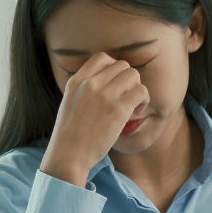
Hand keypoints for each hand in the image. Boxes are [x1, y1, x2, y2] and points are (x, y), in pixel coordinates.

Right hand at [40, 52, 149, 187]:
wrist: (68, 155)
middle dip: (128, 80)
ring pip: (133, 75)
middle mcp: (91, 83)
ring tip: (132, 105)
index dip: (113, 68)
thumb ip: (84, 90)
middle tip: (126, 98)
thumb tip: (105, 84)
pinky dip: (143, 100)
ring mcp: (105, 95)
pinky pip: (141, 91)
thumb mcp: (70, 103)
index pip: (101, 57)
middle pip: (122, 65)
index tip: (115, 84)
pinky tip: (135, 112)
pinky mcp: (118, 109)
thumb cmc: (70, 135)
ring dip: (137, 89)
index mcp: (76, 81)